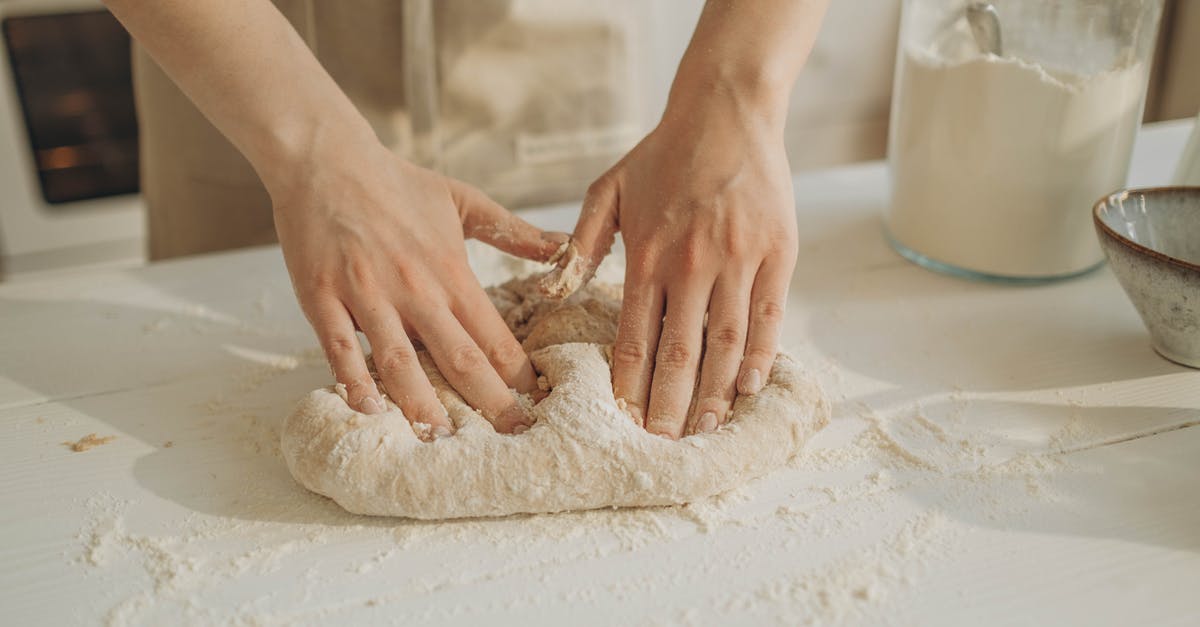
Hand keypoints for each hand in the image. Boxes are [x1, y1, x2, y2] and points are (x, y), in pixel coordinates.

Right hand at [271, 141, 565, 437]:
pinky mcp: (323, 297)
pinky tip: (369, 410)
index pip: (493, 334)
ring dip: (423, 404)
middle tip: (512, 436)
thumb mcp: (463, 200)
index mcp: (450, 270)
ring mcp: (367, 294)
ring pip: (400, 361)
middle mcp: (414, 288)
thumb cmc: (396, 182)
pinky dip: (354, 381)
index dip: (518, 373)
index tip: (538, 402)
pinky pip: (339, 348)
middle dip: (489, 402)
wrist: (327, 159)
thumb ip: (514, 231)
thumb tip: (564, 247)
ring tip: (442, 439)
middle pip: (458, 357)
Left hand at [564, 94, 797, 438]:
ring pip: (725, 342)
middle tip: (664, 447)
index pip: (634, 337)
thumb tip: (555, 289)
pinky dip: (761, 355)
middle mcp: (690, 263)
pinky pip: (769, 315)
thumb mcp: (607, 189)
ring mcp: (738, 259)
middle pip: (679, 352)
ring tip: (706, 431)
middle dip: (670, 406)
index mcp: (645, 254)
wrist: (726, 111)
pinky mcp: (777, 252)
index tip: (626, 422)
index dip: (630, 385)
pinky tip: (749, 388)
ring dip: (715, 392)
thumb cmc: (662, 154)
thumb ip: (580, 242)